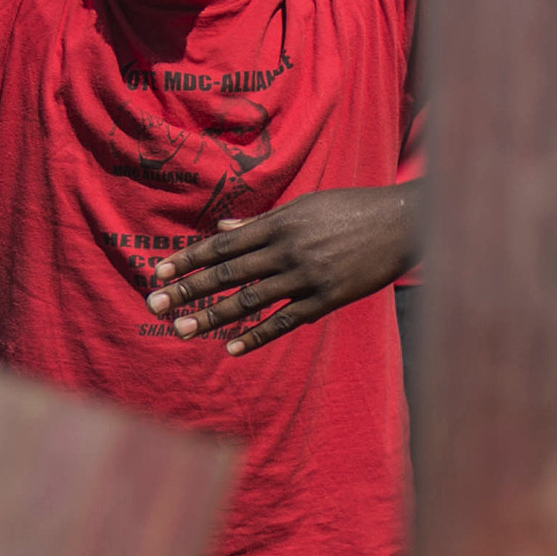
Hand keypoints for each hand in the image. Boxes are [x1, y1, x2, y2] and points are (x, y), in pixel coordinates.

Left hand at [144, 184, 415, 355]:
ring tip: (182, 330)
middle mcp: (286, 250)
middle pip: (227, 273)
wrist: (401, 222)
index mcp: (278, 223)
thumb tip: (224, 228)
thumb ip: (262, 222)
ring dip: (213, 317)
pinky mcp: (328, 298)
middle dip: (188, 290)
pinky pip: (286, 321)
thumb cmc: (349, 208)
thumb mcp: (303, 206)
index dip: (188, 259)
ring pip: (250, 301)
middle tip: (155, 305)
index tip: (158, 272)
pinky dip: (258, 336)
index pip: (222, 244)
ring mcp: (307, 276)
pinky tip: (232, 349)